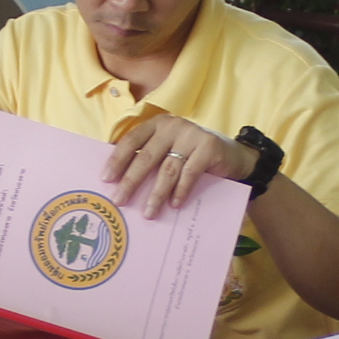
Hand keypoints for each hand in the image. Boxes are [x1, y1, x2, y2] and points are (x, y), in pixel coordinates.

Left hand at [101, 112, 247, 212]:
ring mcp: (191, 135)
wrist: (232, 155)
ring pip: (167, 169)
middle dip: (131, 181)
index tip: (106, 180)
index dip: (117, 160)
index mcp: (156, 125)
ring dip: (156, 194)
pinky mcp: (208, 146)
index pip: (131, 141)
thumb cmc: (191, 156)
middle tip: (120, 201)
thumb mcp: (168, 151)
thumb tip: (119, 183)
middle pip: (146, 156)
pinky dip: (181, 191)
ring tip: (148, 213)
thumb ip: (149, 158)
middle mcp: (172, 126)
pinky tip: (174, 205)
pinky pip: (190, 173)